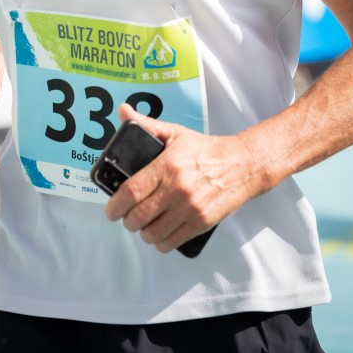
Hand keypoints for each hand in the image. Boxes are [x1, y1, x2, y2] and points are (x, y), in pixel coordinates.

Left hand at [104, 104, 255, 252]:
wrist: (242, 165)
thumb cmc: (206, 150)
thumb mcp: (175, 133)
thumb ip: (146, 124)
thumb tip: (123, 110)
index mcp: (167, 166)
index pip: (131, 191)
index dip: (114, 205)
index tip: (110, 210)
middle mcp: (177, 189)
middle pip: (139, 216)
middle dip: (126, 221)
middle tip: (125, 217)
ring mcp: (190, 208)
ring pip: (153, 233)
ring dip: (142, 233)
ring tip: (142, 225)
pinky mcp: (201, 223)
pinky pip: (172, 242)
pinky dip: (160, 242)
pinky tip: (159, 234)